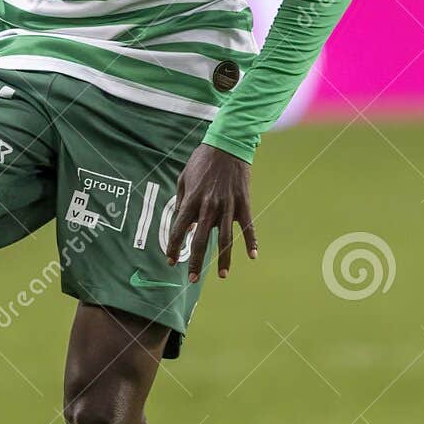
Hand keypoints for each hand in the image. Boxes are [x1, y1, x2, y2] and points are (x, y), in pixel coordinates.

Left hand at [166, 143, 257, 281]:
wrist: (227, 144)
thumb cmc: (202, 161)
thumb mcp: (184, 178)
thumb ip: (182, 201)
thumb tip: (185, 224)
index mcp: (191, 200)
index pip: (179, 230)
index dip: (173, 247)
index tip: (170, 261)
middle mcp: (208, 206)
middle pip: (200, 240)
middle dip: (195, 262)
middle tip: (192, 279)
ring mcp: (227, 205)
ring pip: (225, 238)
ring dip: (224, 259)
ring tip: (223, 276)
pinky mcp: (243, 202)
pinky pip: (248, 226)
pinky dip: (251, 241)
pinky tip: (252, 255)